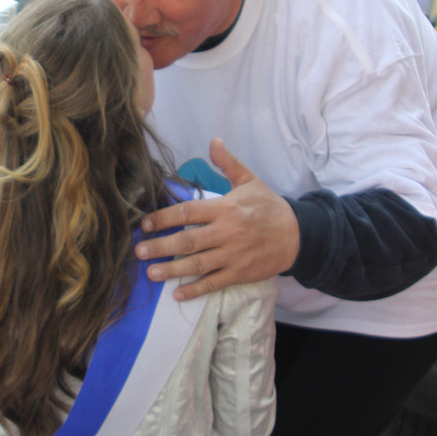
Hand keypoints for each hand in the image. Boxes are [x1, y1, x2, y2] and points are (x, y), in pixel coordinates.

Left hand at [135, 138, 299, 299]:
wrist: (297, 235)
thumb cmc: (269, 206)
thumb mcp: (250, 180)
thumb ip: (228, 163)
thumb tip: (214, 141)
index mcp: (225, 209)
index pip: (187, 212)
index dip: (163, 218)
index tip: (146, 224)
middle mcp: (226, 233)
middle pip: (187, 241)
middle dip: (160, 247)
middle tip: (139, 251)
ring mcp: (232, 256)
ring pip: (197, 264)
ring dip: (172, 270)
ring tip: (151, 273)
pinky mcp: (240, 274)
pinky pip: (214, 283)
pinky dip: (196, 290)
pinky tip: (178, 294)